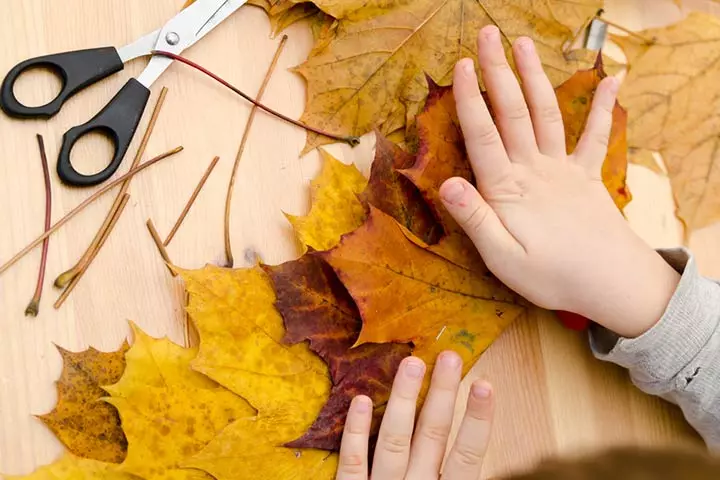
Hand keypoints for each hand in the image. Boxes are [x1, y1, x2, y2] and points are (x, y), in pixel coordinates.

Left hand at [336, 352, 493, 479]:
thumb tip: (466, 437)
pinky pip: (352, 463)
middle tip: (449, 356)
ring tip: (412, 364)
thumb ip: (453, 475)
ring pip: (393, 441)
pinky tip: (361, 400)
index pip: (467, 456)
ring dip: (403, 400)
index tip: (485, 383)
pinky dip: (356, 432)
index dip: (477, 420)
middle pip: (432, 437)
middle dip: (441, 394)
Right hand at [439, 26, 679, 337]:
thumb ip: (476, 219)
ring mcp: (563, 169)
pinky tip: (611, 80)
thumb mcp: (502, 259)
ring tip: (522, 44)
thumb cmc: (551, 276)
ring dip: (534, 77)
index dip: (471, 100)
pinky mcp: (587, 176)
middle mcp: (535, 170)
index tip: (463, 65)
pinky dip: (603, 108)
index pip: (483, 136)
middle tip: (487, 35)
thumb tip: (446, 184)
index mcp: (508, 189)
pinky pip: (595, 137)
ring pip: (545, 114)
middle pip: (512, 113)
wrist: (612, 283)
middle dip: (499, 72)